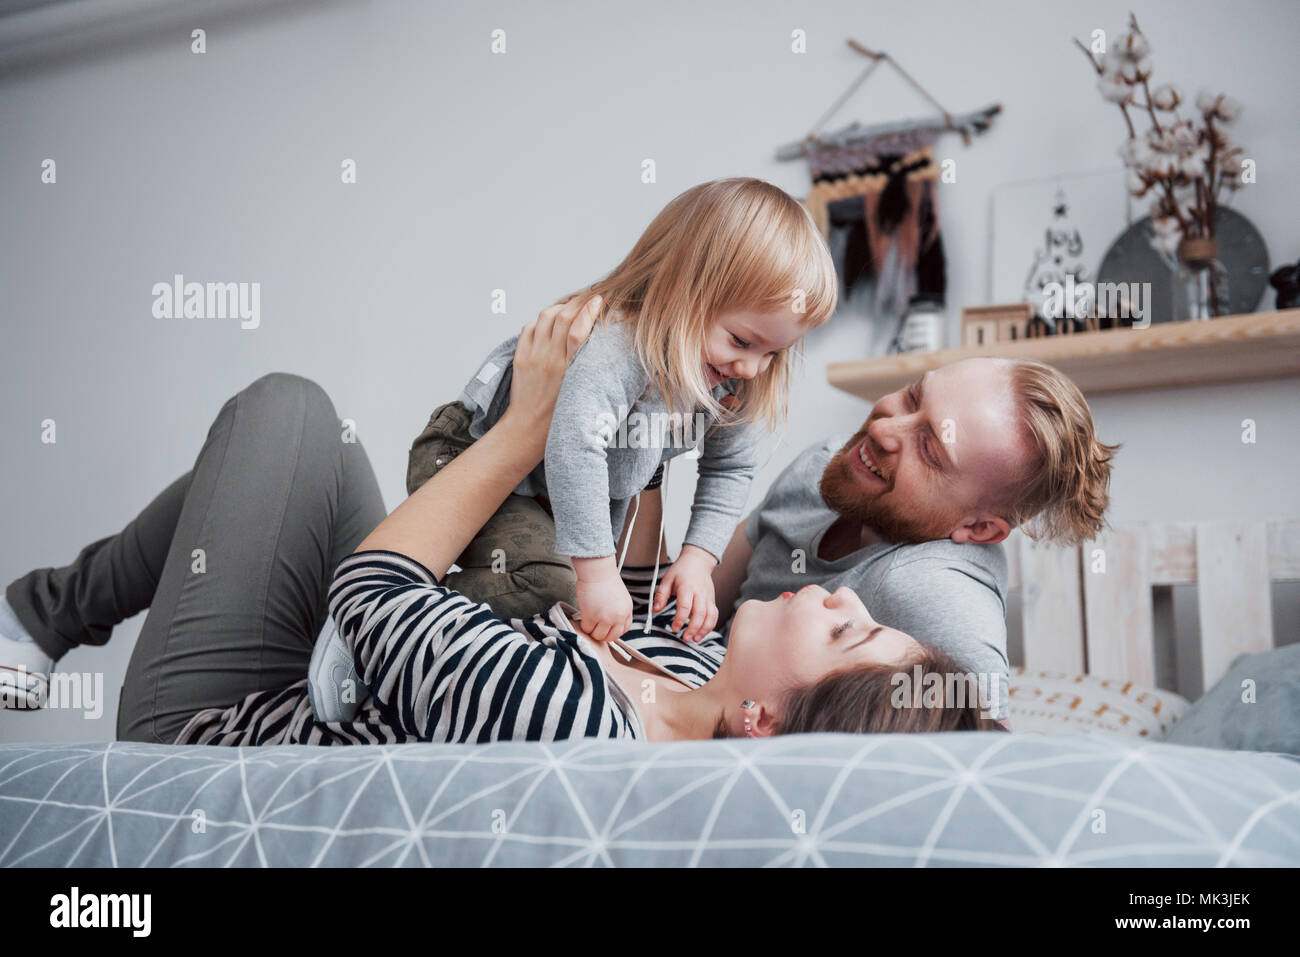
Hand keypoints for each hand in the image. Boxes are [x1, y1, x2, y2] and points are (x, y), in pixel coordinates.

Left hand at [504, 294, 600, 438]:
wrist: (529, 429)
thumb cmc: (561, 416)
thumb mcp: (581, 391)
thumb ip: (587, 366)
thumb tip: (600, 342)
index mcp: (567, 370)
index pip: (577, 330)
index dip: (589, 311)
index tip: (599, 300)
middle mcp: (549, 359)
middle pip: (562, 317)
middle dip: (577, 302)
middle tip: (588, 297)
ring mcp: (532, 356)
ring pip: (545, 317)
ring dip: (560, 307)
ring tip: (571, 307)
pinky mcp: (520, 357)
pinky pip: (529, 327)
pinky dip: (541, 319)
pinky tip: (550, 321)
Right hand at [575, 570, 633, 642]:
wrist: (597, 570)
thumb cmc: (606, 580)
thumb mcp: (621, 598)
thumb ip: (619, 611)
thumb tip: (611, 624)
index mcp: (627, 611)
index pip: (623, 630)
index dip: (613, 631)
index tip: (607, 628)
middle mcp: (618, 617)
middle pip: (611, 637)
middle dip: (603, 634)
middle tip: (596, 628)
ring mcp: (605, 618)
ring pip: (598, 636)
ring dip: (592, 631)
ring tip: (589, 622)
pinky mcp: (591, 617)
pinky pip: (587, 629)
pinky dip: (584, 626)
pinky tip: (583, 618)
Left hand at [653, 544, 718, 641]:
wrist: (698, 561)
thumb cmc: (681, 570)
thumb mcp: (667, 579)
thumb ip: (661, 595)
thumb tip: (655, 610)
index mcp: (687, 587)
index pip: (685, 606)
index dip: (680, 619)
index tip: (674, 628)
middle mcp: (700, 593)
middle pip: (699, 613)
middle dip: (693, 628)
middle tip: (685, 638)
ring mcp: (708, 597)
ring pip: (710, 616)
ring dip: (703, 630)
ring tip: (694, 639)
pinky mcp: (712, 600)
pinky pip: (714, 615)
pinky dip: (710, 626)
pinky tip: (702, 633)